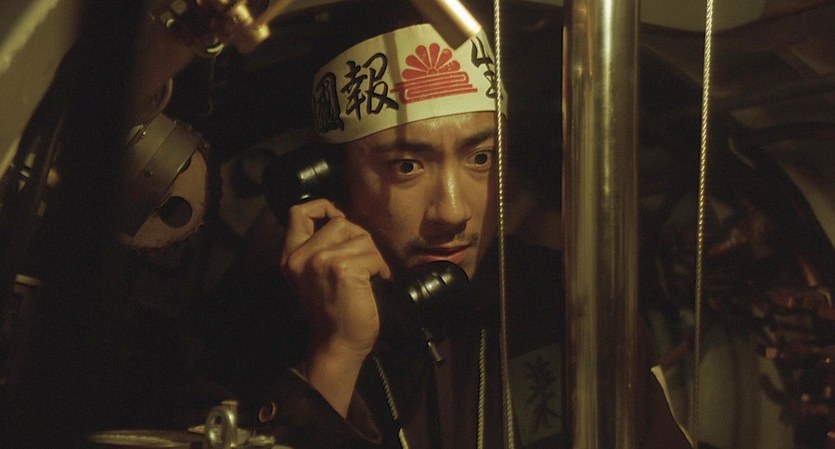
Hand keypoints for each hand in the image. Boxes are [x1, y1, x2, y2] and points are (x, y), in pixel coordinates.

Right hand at [280, 199, 390, 414]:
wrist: (336, 344)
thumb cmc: (332, 312)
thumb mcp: (312, 276)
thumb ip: (317, 247)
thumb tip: (341, 219)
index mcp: (290, 255)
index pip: (298, 212)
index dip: (322, 207)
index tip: (338, 218)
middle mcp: (301, 255)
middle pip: (340, 223)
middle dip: (360, 239)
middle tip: (364, 264)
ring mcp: (320, 260)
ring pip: (361, 237)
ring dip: (372, 256)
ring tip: (368, 277)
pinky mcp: (342, 268)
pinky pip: (372, 255)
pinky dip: (380, 268)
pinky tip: (375, 283)